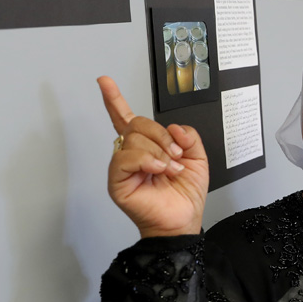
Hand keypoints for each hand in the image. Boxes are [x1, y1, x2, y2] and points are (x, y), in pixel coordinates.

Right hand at [98, 76, 208, 237]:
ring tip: (169, 169)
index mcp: (148, 146)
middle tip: (176, 155)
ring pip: (133, 137)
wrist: (183, 220)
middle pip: (136, 123)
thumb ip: (188, 137)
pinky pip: (126, 157)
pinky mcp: (117, 181)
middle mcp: (132, 154)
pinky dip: (147, 160)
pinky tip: (157, 170)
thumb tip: (173, 128)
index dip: (115, 99)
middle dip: (161, 135)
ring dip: (159, 151)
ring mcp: (123, 167)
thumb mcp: (198, 159)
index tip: (104, 82)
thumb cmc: (186, 195)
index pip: (127, 117)